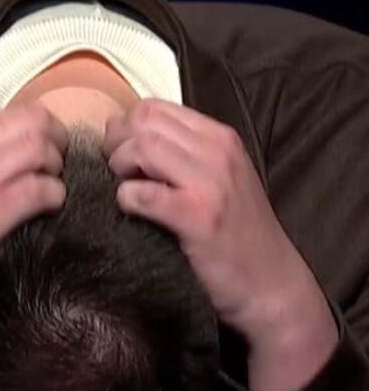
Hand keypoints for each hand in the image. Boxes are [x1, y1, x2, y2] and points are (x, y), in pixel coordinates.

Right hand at [0, 104, 67, 390]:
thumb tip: (21, 144)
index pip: (18, 111)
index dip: (43, 130)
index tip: (45, 153)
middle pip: (36, 124)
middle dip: (56, 145)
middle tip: (54, 170)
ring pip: (40, 151)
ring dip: (55, 170)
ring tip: (48, 191)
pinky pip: (39, 190)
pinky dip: (54, 197)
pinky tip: (47, 209)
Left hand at [103, 98, 337, 390]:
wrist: (273, 283)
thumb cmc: (238, 229)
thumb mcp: (219, 175)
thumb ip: (182, 151)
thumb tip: (124, 135)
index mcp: (220, 136)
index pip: (155, 107)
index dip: (126, 125)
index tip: (121, 150)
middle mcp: (217, 151)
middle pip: (143, 121)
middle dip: (116, 142)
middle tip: (116, 169)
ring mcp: (209, 183)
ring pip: (142, 147)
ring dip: (120, 166)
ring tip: (125, 187)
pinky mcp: (198, 218)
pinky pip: (144, 194)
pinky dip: (127, 198)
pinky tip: (132, 209)